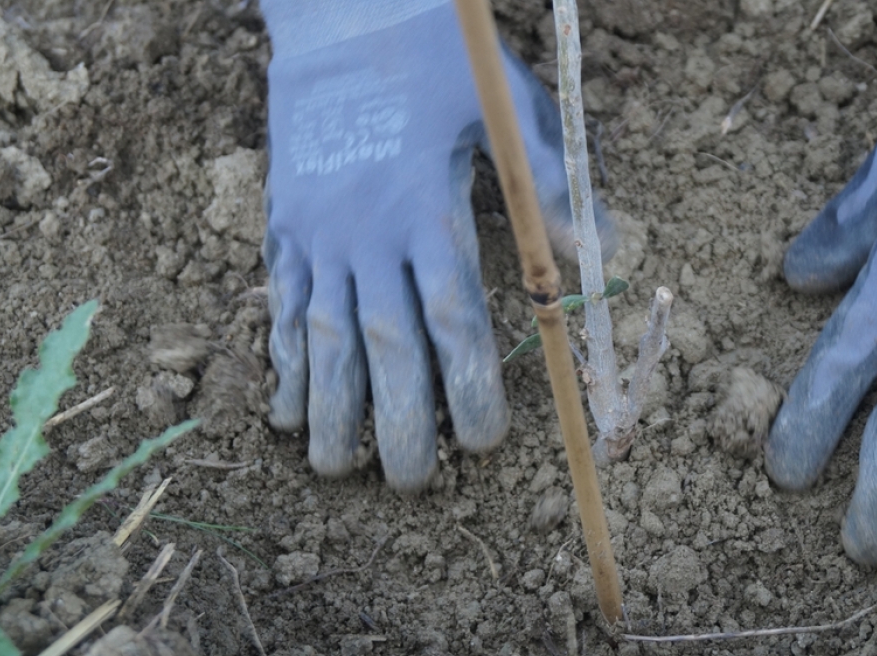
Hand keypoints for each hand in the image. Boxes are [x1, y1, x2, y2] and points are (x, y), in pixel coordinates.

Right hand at [259, 1, 616, 490]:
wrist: (343, 11)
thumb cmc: (437, 57)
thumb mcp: (502, 107)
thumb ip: (546, 184)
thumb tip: (597, 249)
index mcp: (428, 208)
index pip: (452, 320)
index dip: (468, 387)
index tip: (485, 442)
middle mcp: (367, 230)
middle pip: (382, 346)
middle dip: (397, 421)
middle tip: (412, 484)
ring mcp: (317, 229)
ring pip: (320, 334)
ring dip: (327, 408)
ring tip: (336, 469)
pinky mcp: (283, 222)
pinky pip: (279, 299)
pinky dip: (282, 356)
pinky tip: (284, 407)